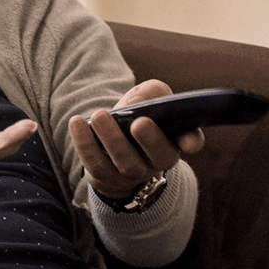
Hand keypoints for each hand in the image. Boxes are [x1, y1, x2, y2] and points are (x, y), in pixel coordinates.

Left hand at [69, 79, 203, 203]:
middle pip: (159, 155)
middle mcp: (157, 160)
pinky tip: (76, 123)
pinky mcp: (106, 176)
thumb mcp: (148, 99)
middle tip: (139, 123)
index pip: (191, 141)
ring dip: (111, 138)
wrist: (113, 146)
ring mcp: (131, 172)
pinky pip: (95, 163)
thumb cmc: (137, 117)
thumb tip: (139, 102)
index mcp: (175, 139)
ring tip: (99, 116)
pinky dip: (84, 143)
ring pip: (124, 161)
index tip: (189, 141)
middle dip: (150, 139)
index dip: (192, 141)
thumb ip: (152, 93)